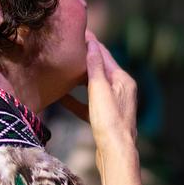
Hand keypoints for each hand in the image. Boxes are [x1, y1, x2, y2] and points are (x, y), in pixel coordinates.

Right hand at [61, 30, 137, 155]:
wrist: (115, 153)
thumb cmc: (109, 120)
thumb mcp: (100, 89)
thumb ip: (95, 66)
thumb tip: (92, 44)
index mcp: (122, 80)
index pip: (104, 55)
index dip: (91, 42)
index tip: (78, 31)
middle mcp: (120, 89)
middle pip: (99, 68)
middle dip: (84, 58)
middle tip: (66, 47)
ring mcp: (113, 104)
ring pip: (93, 85)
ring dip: (78, 77)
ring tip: (62, 68)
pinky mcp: (104, 117)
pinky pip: (88, 103)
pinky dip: (76, 98)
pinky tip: (61, 97)